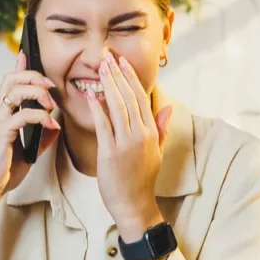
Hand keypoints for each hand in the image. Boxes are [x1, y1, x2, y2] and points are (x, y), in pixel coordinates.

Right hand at [0, 52, 61, 204]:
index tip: (27, 53)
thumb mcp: (30, 152)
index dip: (19, 65)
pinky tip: (52, 126)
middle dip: (33, 75)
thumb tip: (56, 125)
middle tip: (50, 86)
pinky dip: (42, 117)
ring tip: (52, 105)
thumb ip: (42, 136)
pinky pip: (24, 115)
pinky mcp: (2, 132)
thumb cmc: (5, 171)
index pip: (9, 82)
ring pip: (15, 90)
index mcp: (3, 114)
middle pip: (11, 78)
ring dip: (38, 92)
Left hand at [80, 53, 173, 240]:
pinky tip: (92, 95)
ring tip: (100, 67)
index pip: (141, 96)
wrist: (134, 204)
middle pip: (129, 96)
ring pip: (117, 106)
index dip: (131, 77)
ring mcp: (126, 143)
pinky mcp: (111, 153)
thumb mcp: (157, 152)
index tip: (122, 61)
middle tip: (107, 55)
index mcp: (151, 131)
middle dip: (118, 74)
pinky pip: (104, 126)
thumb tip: (167, 108)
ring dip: (108, 84)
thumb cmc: (142, 179)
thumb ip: (161, 128)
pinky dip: (98, 109)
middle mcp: (141, 134)